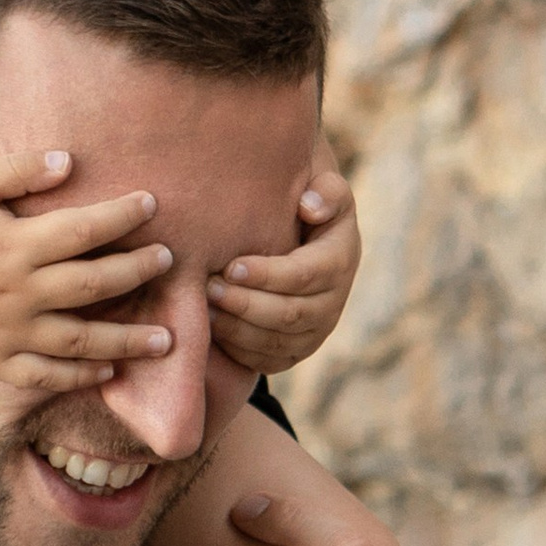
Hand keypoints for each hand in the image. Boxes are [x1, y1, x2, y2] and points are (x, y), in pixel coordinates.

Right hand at [0, 147, 175, 388]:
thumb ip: (18, 170)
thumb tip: (69, 160)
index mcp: (15, 244)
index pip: (83, 230)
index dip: (122, 216)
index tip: (152, 204)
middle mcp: (18, 291)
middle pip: (93, 284)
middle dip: (138, 271)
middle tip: (169, 262)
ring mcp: (9, 331)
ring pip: (79, 339)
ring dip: (126, 341)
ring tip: (166, 340)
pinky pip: (44, 375)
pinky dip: (78, 376)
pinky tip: (108, 371)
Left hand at [204, 169, 360, 376]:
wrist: (298, 233)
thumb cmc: (301, 202)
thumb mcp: (322, 184)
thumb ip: (325, 190)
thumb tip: (310, 208)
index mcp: (341, 259)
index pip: (307, 275)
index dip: (269, 275)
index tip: (231, 265)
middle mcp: (334, 302)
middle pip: (290, 314)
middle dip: (246, 304)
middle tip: (208, 287)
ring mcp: (315, 332)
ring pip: (276, 342)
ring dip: (237, 328)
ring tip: (203, 308)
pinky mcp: (294, 351)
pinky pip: (267, 361)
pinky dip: (238, 348)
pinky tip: (210, 328)